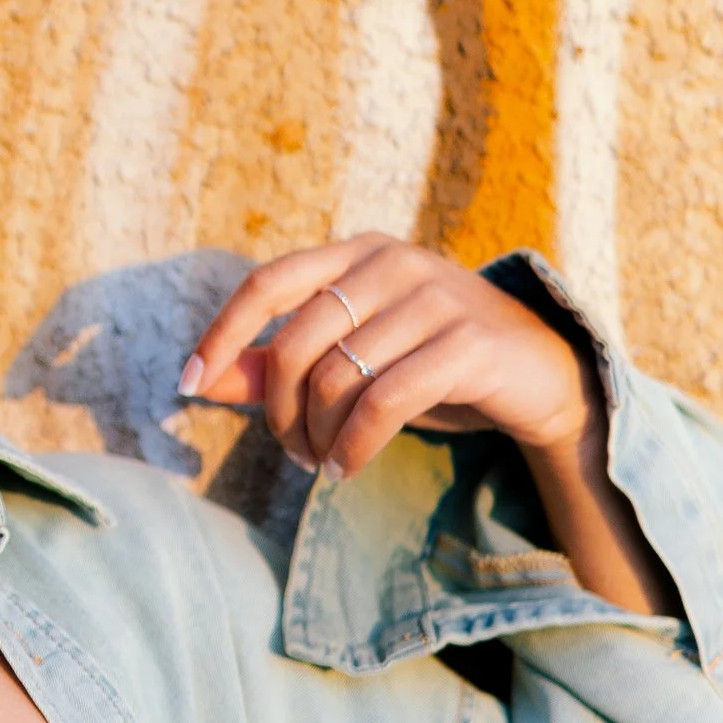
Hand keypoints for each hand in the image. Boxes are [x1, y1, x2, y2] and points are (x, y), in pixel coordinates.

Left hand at [180, 233, 586, 480]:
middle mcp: (393, 263)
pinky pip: (385, 402)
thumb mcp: (351, 360)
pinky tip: (347, 468)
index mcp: (357, 254)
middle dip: (279, 413)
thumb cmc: (430, 363)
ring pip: (337, 378)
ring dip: (318, 438)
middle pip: (297, 344)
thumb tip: (199, 380)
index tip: (185, 385)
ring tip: (324, 464)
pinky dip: (354, 446)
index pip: (268, 282)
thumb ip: (275, 364)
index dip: (220, 334)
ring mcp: (435, 298)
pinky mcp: (468, 344)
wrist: (536, 376)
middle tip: (293, 454)